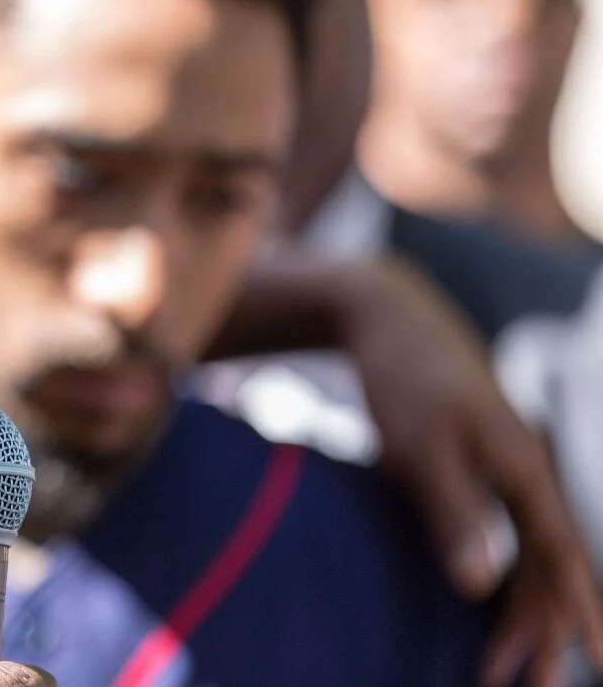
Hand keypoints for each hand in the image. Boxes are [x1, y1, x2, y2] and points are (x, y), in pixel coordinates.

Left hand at [340, 257, 602, 685]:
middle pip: (548, 570)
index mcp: (525, 472)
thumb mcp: (423, 447)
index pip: (562, 558)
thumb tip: (480, 583)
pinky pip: (502, 543)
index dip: (578, 613)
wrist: (392, 322)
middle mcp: (526, 478)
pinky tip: (485, 616)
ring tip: (496, 673)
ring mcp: (505, 477)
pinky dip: (498, 584)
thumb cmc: (408, 380)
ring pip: (526, 562)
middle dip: (543, 633)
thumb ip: (454, 512)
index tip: (595, 661)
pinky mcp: (478, 476)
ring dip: (517, 617)